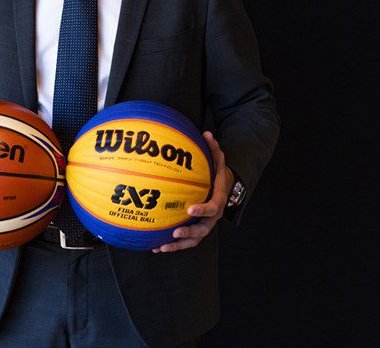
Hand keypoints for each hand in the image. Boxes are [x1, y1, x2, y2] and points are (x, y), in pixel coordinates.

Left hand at [153, 131, 232, 253]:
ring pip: (193, 239)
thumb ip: (213, 148)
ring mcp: (204, 224)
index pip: (213, 207)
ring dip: (178, 246)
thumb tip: (206, 133)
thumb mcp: (218, 159)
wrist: (224, 188)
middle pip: (204, 229)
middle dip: (189, 233)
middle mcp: (213, 216)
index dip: (203, 209)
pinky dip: (171, 244)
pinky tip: (154, 246)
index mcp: (218, 200)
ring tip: (161, 247)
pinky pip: (185, 239)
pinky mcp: (196, 228)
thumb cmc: (217, 172)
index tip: (190, 208)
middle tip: (175, 233)